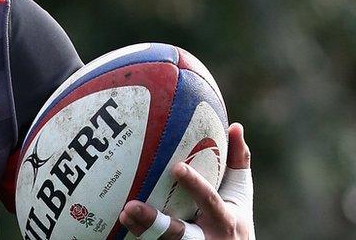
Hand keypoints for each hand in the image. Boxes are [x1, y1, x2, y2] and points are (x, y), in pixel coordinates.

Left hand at [118, 122, 253, 238]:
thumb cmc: (234, 220)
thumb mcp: (239, 196)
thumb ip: (238, 162)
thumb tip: (235, 126)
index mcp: (224, 220)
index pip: (209, 200)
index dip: (195, 185)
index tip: (177, 168)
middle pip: (178, 234)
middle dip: (153, 222)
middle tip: (130, 206)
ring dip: (140, 230)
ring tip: (122, 214)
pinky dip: (137, 236)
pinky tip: (116, 224)